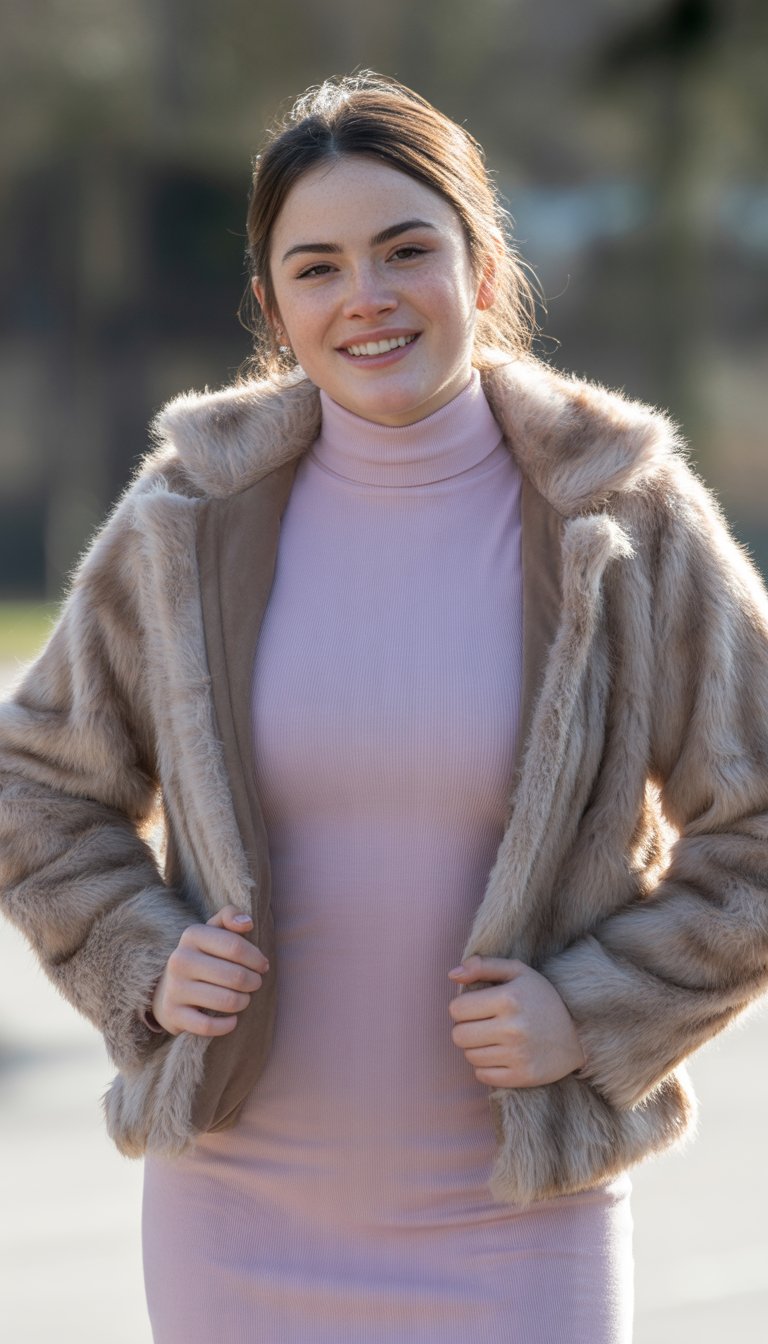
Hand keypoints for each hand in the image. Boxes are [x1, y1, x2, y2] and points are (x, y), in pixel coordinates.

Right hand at [150, 905, 269, 1037]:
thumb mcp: (213, 931)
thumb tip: (247, 922)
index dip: (256, 958)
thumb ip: (230, 917)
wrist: (169, 988)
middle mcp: (180, 960)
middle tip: (255, 983)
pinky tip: (232, 1020)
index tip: (263, 965)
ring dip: (243, 1002)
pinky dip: (226, 1025)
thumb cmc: (204, 956)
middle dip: (254, 982)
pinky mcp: (173, 1014)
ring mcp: (175, 988)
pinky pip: (208, 1026)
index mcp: (192, 935)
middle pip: (235, 976)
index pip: (235, 946)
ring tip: (244, 998)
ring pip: (226, 1001)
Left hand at [447, 956, 585, 1087]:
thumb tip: (452, 975)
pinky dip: (486, 1066)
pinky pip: (482, 1075)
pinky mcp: (523, 1076)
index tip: (476, 1007)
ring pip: (469, 1056)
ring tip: (495, 1038)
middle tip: (483, 1024)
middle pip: (458, 1036)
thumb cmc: (541, 998)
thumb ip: (482, 966)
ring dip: (477, 1047)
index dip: (462, 1007)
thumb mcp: (517, 972)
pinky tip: (501, 1055)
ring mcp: (518, 1055)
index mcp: (509, 998)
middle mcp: (513, 1028)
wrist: (579, 1033)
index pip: (457, 1009)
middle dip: (466, 1028)